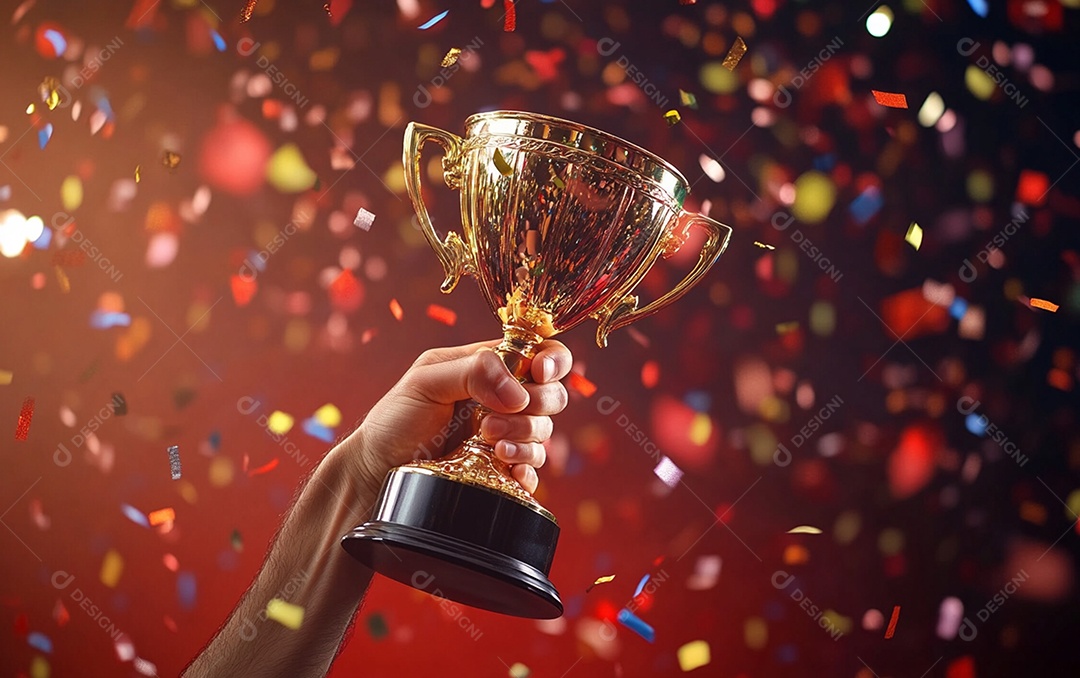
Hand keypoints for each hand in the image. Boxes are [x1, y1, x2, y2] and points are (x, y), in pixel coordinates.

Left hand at [333, 339, 572, 497]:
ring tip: (488, 443)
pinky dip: (525, 466)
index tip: (539, 374)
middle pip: (552, 394)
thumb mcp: (425, 382)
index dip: (552, 361)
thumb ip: (472, 372)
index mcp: (488, 367)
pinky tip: (505, 468)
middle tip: (493, 421)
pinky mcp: (503, 469)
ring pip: (544, 431)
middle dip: (535, 406)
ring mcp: (505, 435)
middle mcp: (503, 399)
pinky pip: (534, 468)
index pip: (540, 353)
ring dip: (524, 436)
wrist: (376, 472)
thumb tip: (518, 391)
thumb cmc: (395, 419)